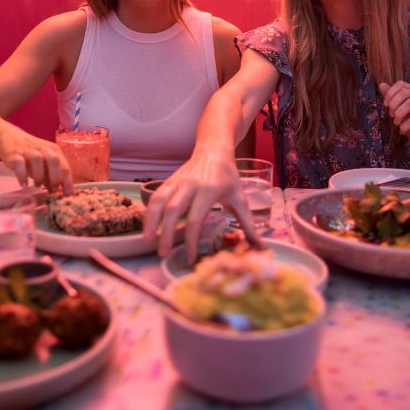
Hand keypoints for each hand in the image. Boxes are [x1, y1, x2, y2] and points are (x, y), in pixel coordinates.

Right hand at [0, 130, 72, 193]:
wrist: (10, 137)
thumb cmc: (30, 155)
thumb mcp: (43, 164)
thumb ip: (50, 176)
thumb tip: (58, 192)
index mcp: (54, 151)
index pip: (65, 167)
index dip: (68, 183)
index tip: (69, 196)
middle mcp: (43, 149)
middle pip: (54, 160)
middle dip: (55, 177)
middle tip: (52, 190)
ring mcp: (28, 151)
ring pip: (37, 160)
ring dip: (39, 176)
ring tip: (37, 185)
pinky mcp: (14, 154)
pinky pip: (19, 164)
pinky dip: (22, 176)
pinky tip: (24, 185)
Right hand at [143, 152, 262, 263]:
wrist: (214, 150)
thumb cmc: (229, 177)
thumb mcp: (240, 199)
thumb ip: (248, 226)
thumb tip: (261, 249)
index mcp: (209, 190)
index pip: (195, 219)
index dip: (191, 241)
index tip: (190, 258)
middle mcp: (190, 185)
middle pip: (172, 210)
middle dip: (166, 233)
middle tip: (162, 254)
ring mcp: (177, 181)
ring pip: (159, 200)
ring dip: (151, 220)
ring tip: (148, 240)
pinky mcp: (169, 180)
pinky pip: (156, 195)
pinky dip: (149, 211)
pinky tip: (148, 226)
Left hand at [379, 81, 409, 154]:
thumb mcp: (401, 110)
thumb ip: (392, 98)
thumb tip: (382, 84)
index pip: (401, 84)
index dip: (390, 93)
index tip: (386, 104)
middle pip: (405, 92)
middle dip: (393, 104)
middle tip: (391, 115)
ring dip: (398, 114)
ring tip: (396, 122)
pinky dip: (404, 126)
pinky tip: (402, 130)